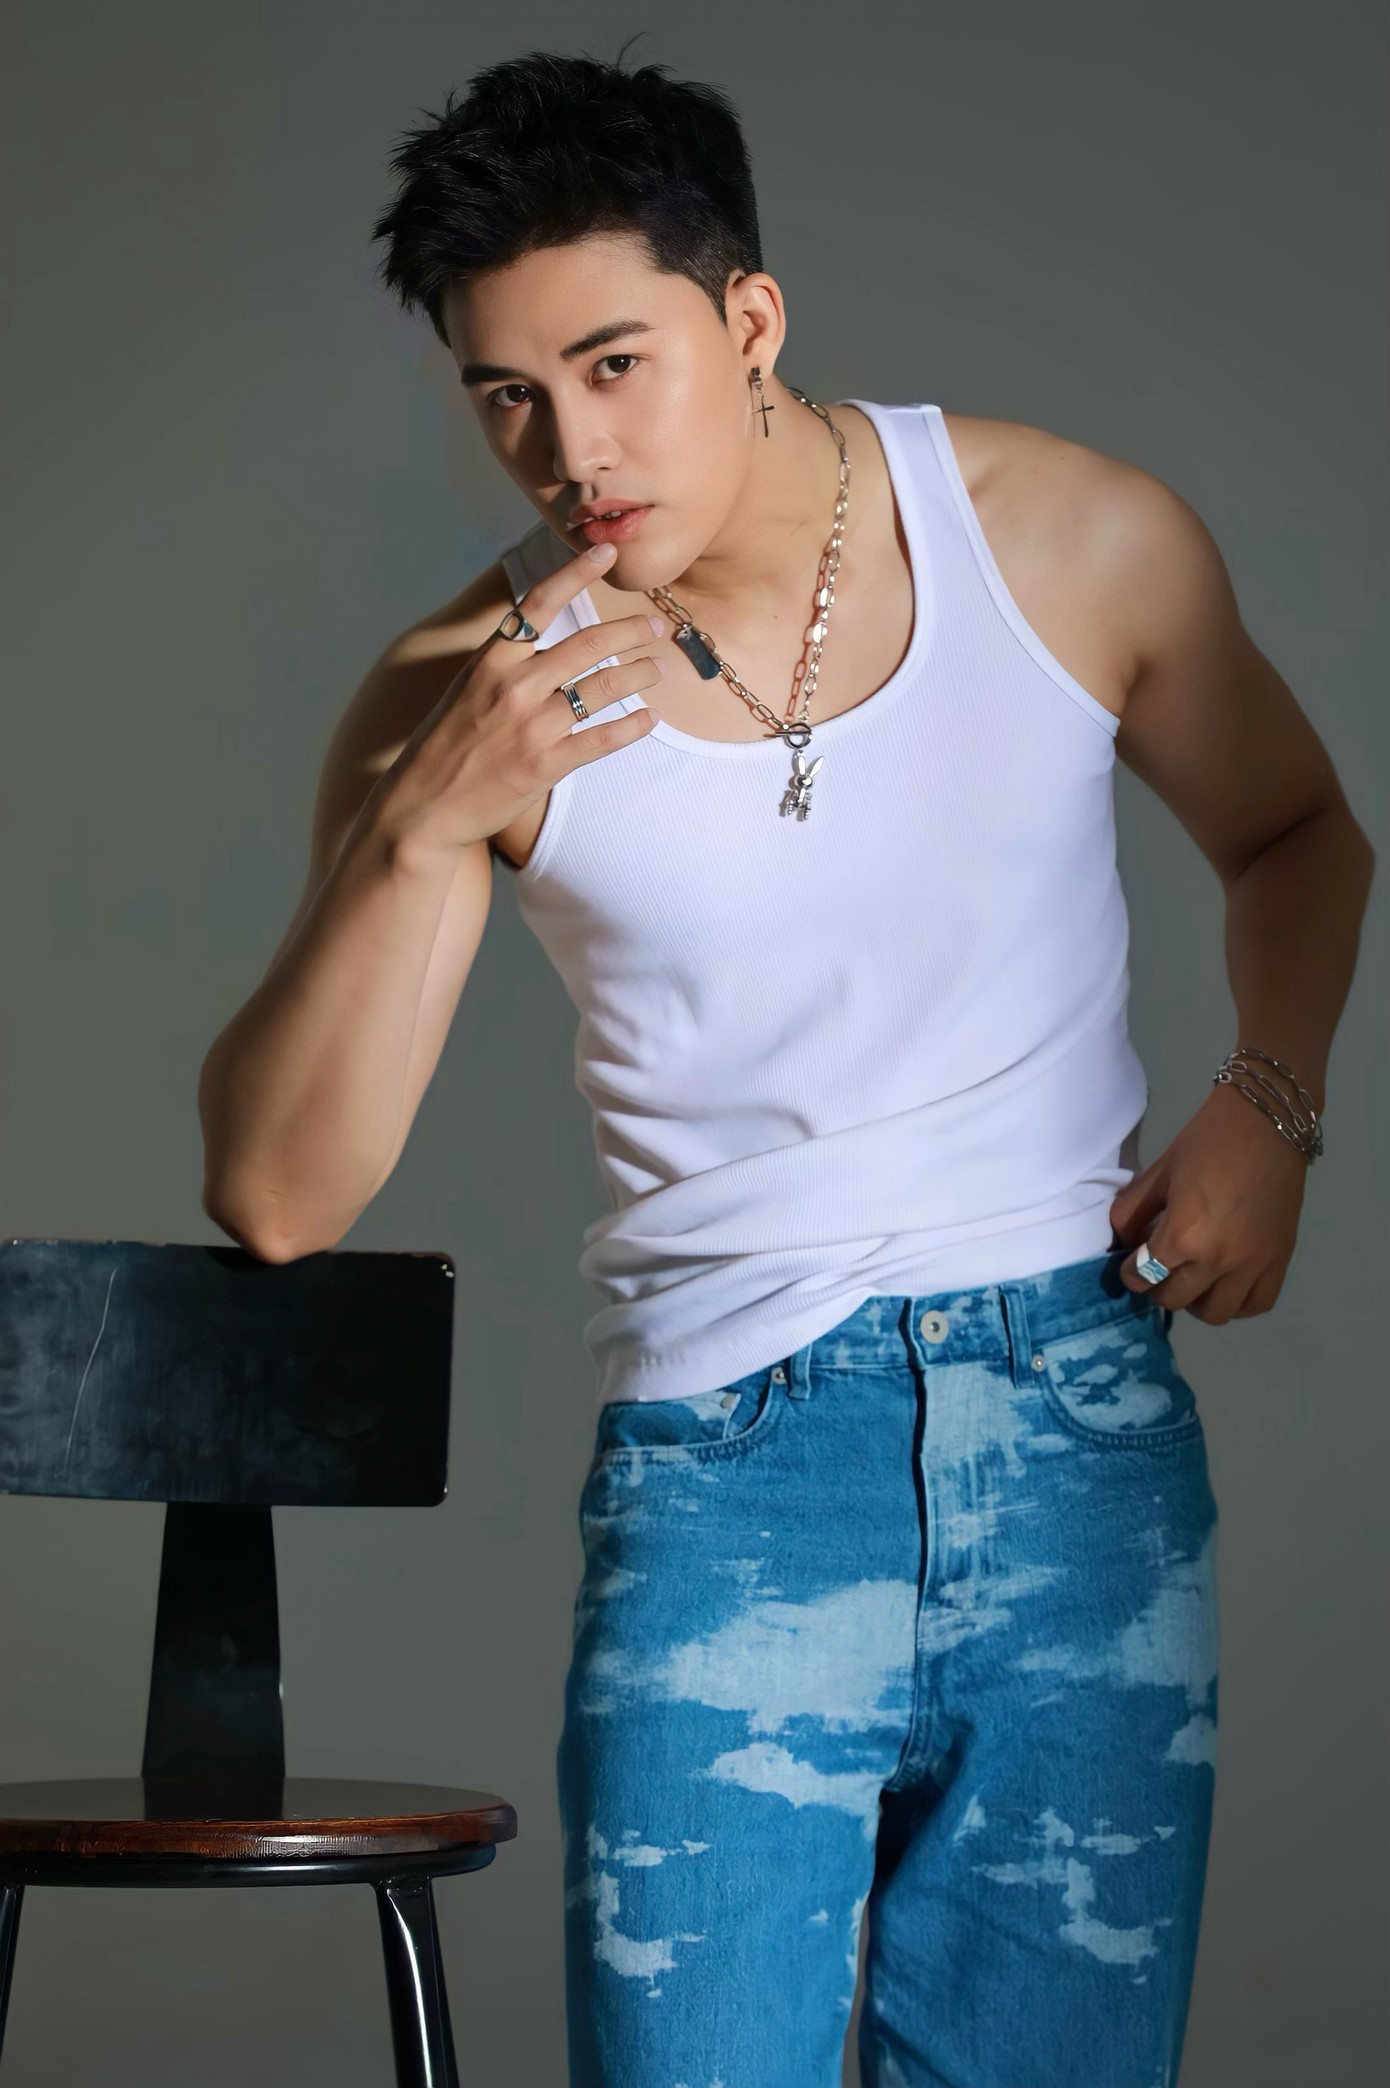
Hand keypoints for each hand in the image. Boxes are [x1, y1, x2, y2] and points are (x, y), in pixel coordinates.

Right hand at [376, 541, 662, 858]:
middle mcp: (514, 686)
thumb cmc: (446, 746)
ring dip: (639, 675)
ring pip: (603, 689)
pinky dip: (632, 726)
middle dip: (632, 631)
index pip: (540, 602)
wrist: (424, 805)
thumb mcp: (468, 690)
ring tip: (657, 670)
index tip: (606, 552)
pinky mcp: (545, 765)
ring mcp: (531, 726)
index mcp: (491, 660)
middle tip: (656, 627)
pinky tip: (648, 718)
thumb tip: (549, 646)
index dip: (577, 572)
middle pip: (589, 645)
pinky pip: (603, 738)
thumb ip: (508, 666)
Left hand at [1108, 1080, 1309, 1321]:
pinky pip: (1256, 1304)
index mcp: (1184, 1235)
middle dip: (1158, 1287)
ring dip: (1196, 1301)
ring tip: (1192, 1279)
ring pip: (1216, 1313)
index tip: (1131, 1267)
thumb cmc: (1207, 1141)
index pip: (1145, 1276)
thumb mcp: (1159, 1173)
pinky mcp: (1280, 1260)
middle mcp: (1219, 1259)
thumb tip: (1124, 1243)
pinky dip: (1237, 1303)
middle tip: (1158, 1269)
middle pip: (1175, 1299)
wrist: (1267, 1124)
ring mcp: (1254, 1264)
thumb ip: (1132, 1212)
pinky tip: (1225, 1284)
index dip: (1130, 1274)